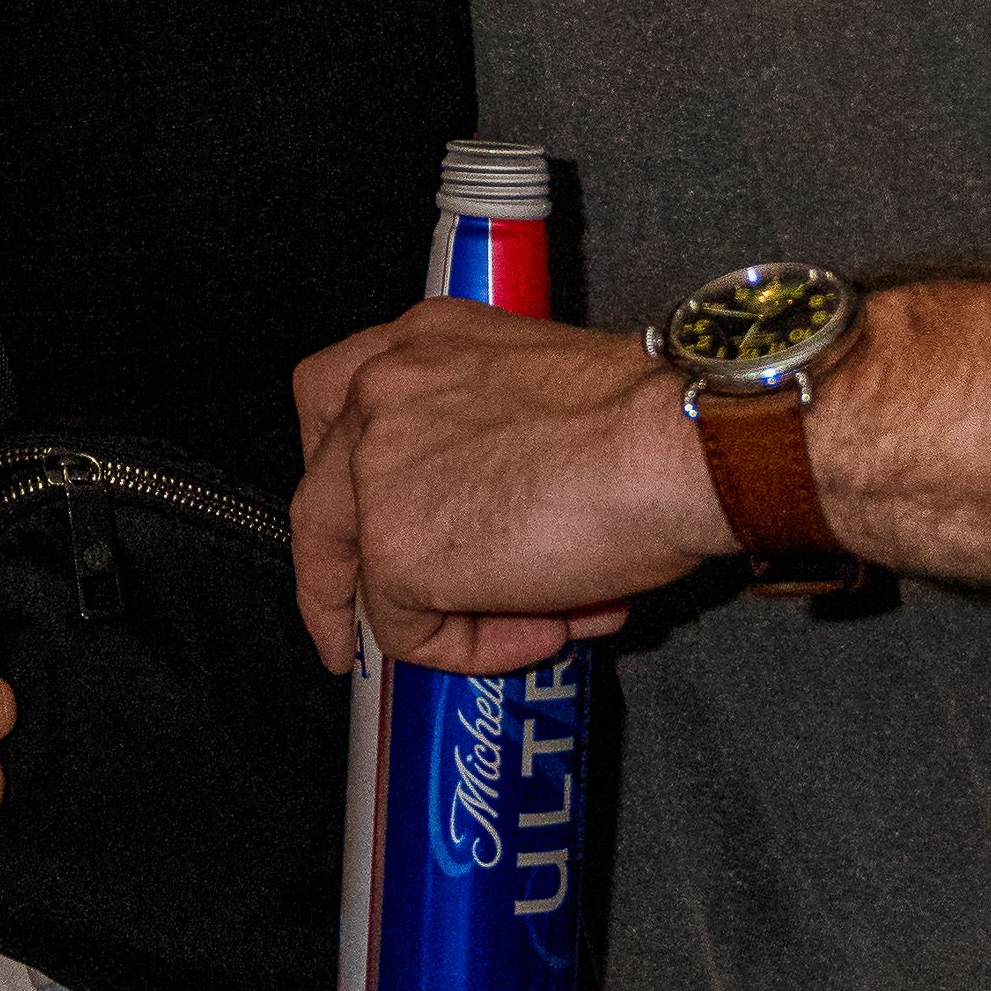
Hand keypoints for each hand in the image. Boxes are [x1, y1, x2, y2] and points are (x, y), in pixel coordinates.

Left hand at [289, 298, 722, 676]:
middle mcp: (382, 392)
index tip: (353, 528)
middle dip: (337, 577)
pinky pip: (412, 631)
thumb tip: (493, 527)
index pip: (335, 400)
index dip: (338, 475)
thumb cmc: (648, 418)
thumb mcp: (540, 396)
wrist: (672, 442)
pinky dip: (477, 648)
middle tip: (357, 628)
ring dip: (450, 616)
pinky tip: (551, 626)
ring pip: (369, 578)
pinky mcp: (393, 548)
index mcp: (420, 343)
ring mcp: (375, 471)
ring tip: (540, 623)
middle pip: (318, 499)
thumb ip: (487, 444)